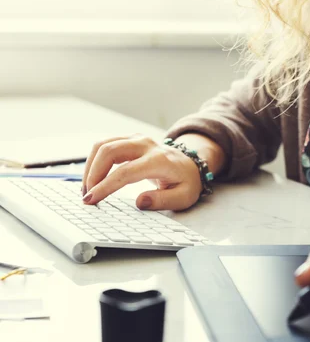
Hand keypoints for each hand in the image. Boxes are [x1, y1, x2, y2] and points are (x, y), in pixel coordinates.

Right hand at [82, 134, 202, 210]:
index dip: (105, 186)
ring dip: (90, 166)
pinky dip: (94, 160)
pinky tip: (93, 177)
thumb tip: (140, 202)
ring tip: (87, 188)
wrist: (190, 165)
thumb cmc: (186, 182)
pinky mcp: (129, 139)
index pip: (125, 172)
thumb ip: (162, 201)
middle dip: (92, 174)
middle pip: (109, 151)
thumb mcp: (183, 197)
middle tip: (87, 195)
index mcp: (159, 160)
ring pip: (103, 145)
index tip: (91, 199)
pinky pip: (105, 144)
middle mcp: (146, 145)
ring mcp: (137, 139)